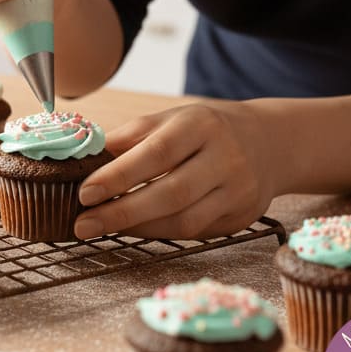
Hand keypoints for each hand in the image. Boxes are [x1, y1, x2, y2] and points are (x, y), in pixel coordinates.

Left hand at [73, 102, 277, 240]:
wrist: (267, 142)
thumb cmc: (204, 129)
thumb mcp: (170, 119)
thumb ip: (130, 137)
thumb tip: (86, 158)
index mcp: (200, 125)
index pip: (156, 153)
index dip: (118, 176)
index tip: (84, 193)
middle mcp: (224, 157)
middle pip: (171, 192)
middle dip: (122, 212)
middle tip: (83, 223)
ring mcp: (237, 190)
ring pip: (184, 220)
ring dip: (138, 227)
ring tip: (101, 227)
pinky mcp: (241, 218)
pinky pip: (195, 232)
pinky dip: (159, 232)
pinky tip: (134, 228)